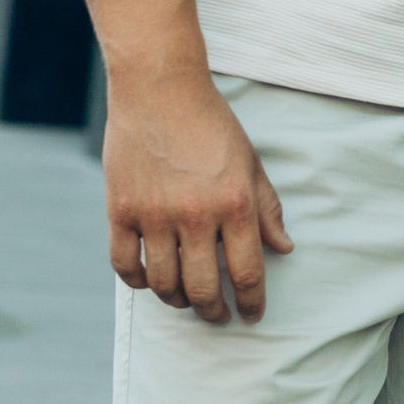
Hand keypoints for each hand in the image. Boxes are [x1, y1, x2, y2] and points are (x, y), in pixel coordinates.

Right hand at [103, 71, 293, 324]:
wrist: (159, 88)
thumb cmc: (210, 123)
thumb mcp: (250, 163)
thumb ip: (267, 209)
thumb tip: (283, 248)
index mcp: (234, 204)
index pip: (247, 273)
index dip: (251, 303)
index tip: (251, 315)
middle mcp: (195, 215)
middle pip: (204, 288)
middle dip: (214, 311)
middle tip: (217, 315)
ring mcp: (154, 214)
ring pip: (164, 284)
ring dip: (177, 300)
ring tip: (186, 299)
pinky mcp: (120, 209)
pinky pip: (125, 264)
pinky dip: (138, 281)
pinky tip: (150, 280)